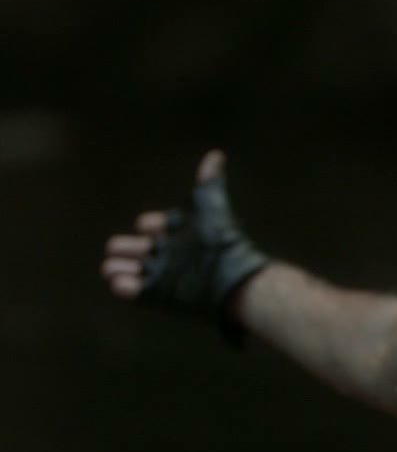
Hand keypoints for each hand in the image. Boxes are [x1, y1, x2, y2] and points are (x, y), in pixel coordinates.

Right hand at [101, 149, 267, 314]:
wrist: (231, 277)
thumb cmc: (221, 242)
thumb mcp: (210, 208)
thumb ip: (209, 182)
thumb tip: (216, 154)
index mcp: (180, 234)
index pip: (157, 226)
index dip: (151, 224)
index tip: (148, 224)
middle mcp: (170, 255)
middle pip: (138, 248)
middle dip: (125, 246)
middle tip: (115, 247)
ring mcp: (164, 276)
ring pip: (132, 270)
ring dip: (118, 267)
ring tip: (110, 268)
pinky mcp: (161, 296)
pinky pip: (137, 292)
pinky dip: (124, 287)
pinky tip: (117, 283)